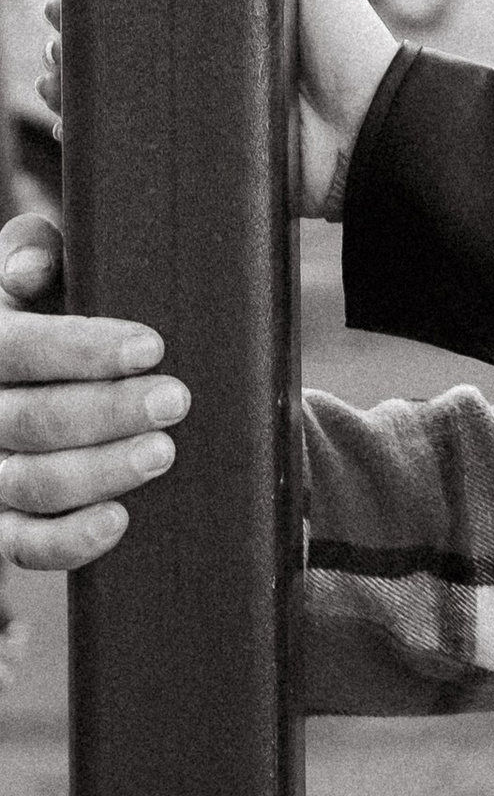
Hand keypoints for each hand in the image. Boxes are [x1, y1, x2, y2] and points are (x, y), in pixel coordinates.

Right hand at [0, 216, 187, 569]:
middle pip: (29, 420)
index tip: (150, 345)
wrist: (57, 378)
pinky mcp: (7, 524)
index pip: (14, 348)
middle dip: (108, 411)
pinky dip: (69, 540)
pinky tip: (118, 520)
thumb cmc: (57, 313)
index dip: (78, 349)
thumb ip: (34, 250)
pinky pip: (25, 545)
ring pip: (30, 483)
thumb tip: (34, 263)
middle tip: (176, 399)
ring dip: (100, 471)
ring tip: (163, 452)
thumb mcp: (42, 271)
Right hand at [42, 0, 398, 222]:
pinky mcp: (206, 164)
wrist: (372, 120)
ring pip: (120, 107)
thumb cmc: (347, 41)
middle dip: (75, 49)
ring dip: (75, 93)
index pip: (146, 14)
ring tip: (51, 79)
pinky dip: (100, 144)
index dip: (101, 7)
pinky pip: (141, 155)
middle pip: (122, 61)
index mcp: (225, 31)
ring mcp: (203, 120)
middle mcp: (208, 75)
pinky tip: (69, 128)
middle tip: (52, 38)